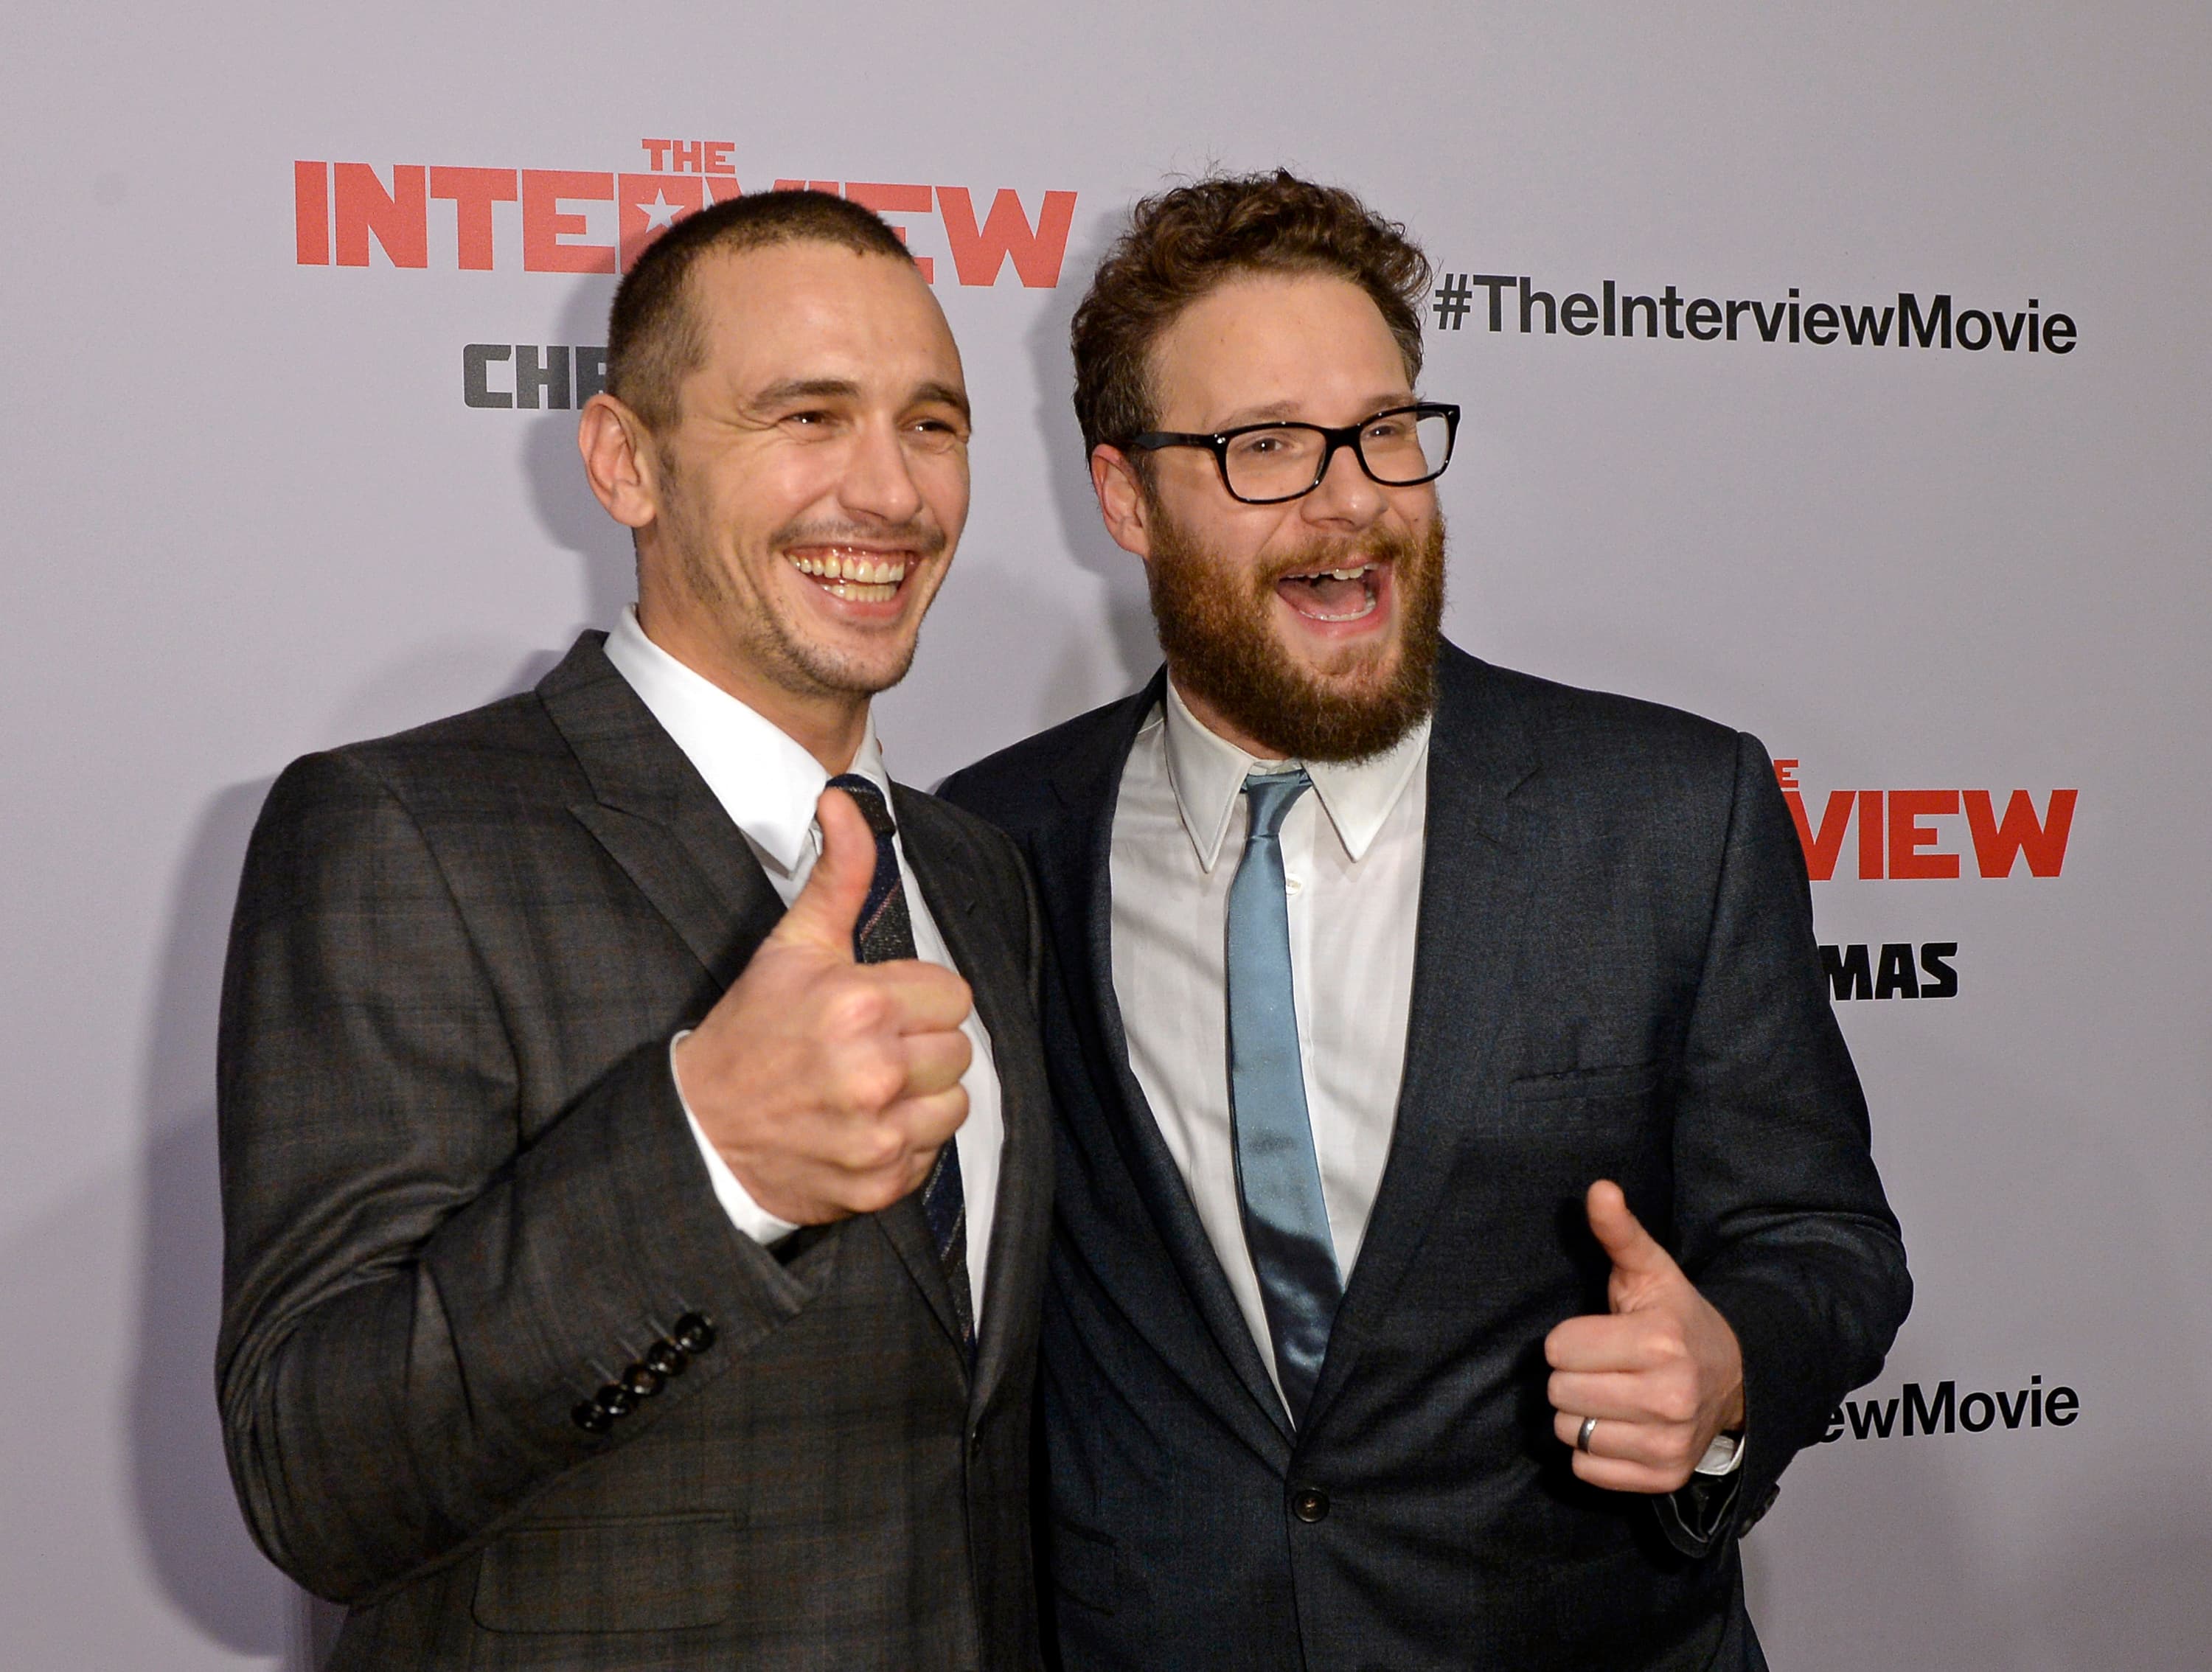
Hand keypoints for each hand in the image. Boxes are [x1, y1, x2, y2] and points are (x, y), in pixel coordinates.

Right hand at [672, 785, 973, 1223]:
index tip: (878, 1008)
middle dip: (921, 1045)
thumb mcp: (792, 946)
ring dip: (921, 1096)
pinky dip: (905, 1142)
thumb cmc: (751, 1033)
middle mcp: (875, 1070)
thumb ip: (839, 875)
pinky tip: (861, 1126)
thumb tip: (845, 800)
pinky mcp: (880, 1182)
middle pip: (958, 1048)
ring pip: (955, 1102)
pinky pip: (933, 1152)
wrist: (700, 1130)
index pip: (953, 995)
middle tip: (870, 1048)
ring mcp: (879, 1131)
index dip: (918, 999)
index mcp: (861, 1004)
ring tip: (869, 1088)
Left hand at [1544, 1180, 1744, 1492]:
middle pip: (1559, 1392)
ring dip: (1580, 1414)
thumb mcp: (1649, 1271)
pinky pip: (1587, 1469)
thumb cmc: (1676, 1318)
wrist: (1733, 1376)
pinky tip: (1619, 1426)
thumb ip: (1619, 1232)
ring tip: (1611, 1394)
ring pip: (1570, 1432)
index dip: (1570, 1339)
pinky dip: (1593, 1451)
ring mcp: (1668, 1443)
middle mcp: (1669, 1398)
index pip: (1558, 1348)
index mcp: (1659, 1342)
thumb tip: (1599, 1188)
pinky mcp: (1664, 1477)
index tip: (1599, 1335)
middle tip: (1604, 1366)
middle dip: (1572, 1375)